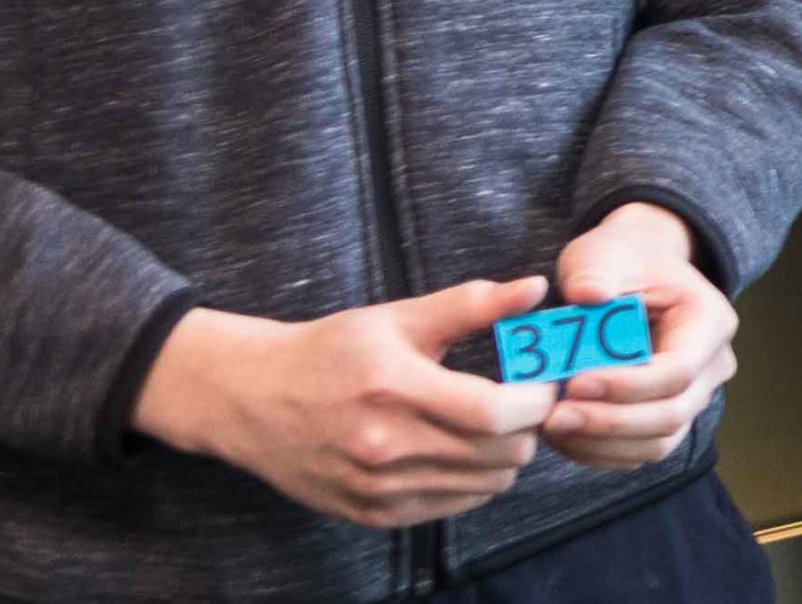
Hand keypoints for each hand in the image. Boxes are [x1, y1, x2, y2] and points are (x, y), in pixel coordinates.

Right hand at [134, 277, 554, 526]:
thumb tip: (534, 289)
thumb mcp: (399, 317)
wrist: (255, 400)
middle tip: (528, 401)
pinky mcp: (373, 513)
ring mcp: (377, 487)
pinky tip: (464, 450)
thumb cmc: (333, 350)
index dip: (536, 401)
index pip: (494, 412)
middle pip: (497, 454)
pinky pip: (453, 506)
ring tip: (497, 424)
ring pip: (483, 485)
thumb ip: (472, 304)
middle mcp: (385, 445)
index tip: (546, 382)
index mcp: (394, 387)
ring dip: (505, 455)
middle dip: (529, 427)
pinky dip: (474, 481)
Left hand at [543, 203, 738, 469]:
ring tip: (552, 427)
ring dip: (602, 443)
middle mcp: (713, 366)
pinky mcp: (666, 419)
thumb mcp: (605, 251)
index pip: (679, 371)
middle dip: (611, 422)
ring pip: (657, 444)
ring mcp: (693, 398)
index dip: (629, 386)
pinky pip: (639, 451)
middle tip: (555, 417)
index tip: (576, 382)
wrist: (635, 269)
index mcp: (710, 322)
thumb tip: (588, 295)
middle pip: (671, 415)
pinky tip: (563, 434)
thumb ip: (595, 271)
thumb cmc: (623, 258)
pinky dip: (600, 450)